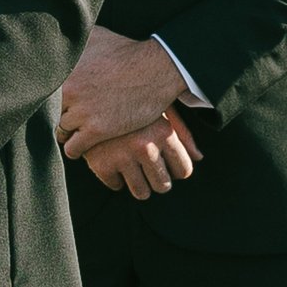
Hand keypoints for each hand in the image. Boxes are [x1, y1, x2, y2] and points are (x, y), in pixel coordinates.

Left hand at [58, 26, 192, 163]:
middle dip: (58, 116)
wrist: (156, 69)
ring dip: (67, 133)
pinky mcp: (97, 130)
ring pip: (60, 132)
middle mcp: (68, 92)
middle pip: (48, 114)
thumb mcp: (95, 35)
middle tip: (67, 117)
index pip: (41, 93)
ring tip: (77, 130)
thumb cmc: (125, 51)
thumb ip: (71, 38)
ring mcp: (82, 112)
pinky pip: (73, 148)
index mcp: (63, 71)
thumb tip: (56, 34)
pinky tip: (83, 142)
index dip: (47, 99)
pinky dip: (76, 148)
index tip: (57, 102)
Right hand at [80, 110, 198, 197]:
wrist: (89, 94)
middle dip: (158, 181)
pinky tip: (113, 161)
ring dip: (139, 184)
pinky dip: (115, 177)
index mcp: (164, 132)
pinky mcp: (101, 164)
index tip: (168, 165)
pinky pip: (115, 186)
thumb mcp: (160, 109)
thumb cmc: (130, 100)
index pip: (183, 170)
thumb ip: (182, 133)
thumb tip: (198, 158)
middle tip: (149, 170)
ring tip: (133, 170)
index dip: (176, 169)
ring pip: (141, 192)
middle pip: (163, 185)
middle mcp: (145, 147)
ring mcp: (122, 157)